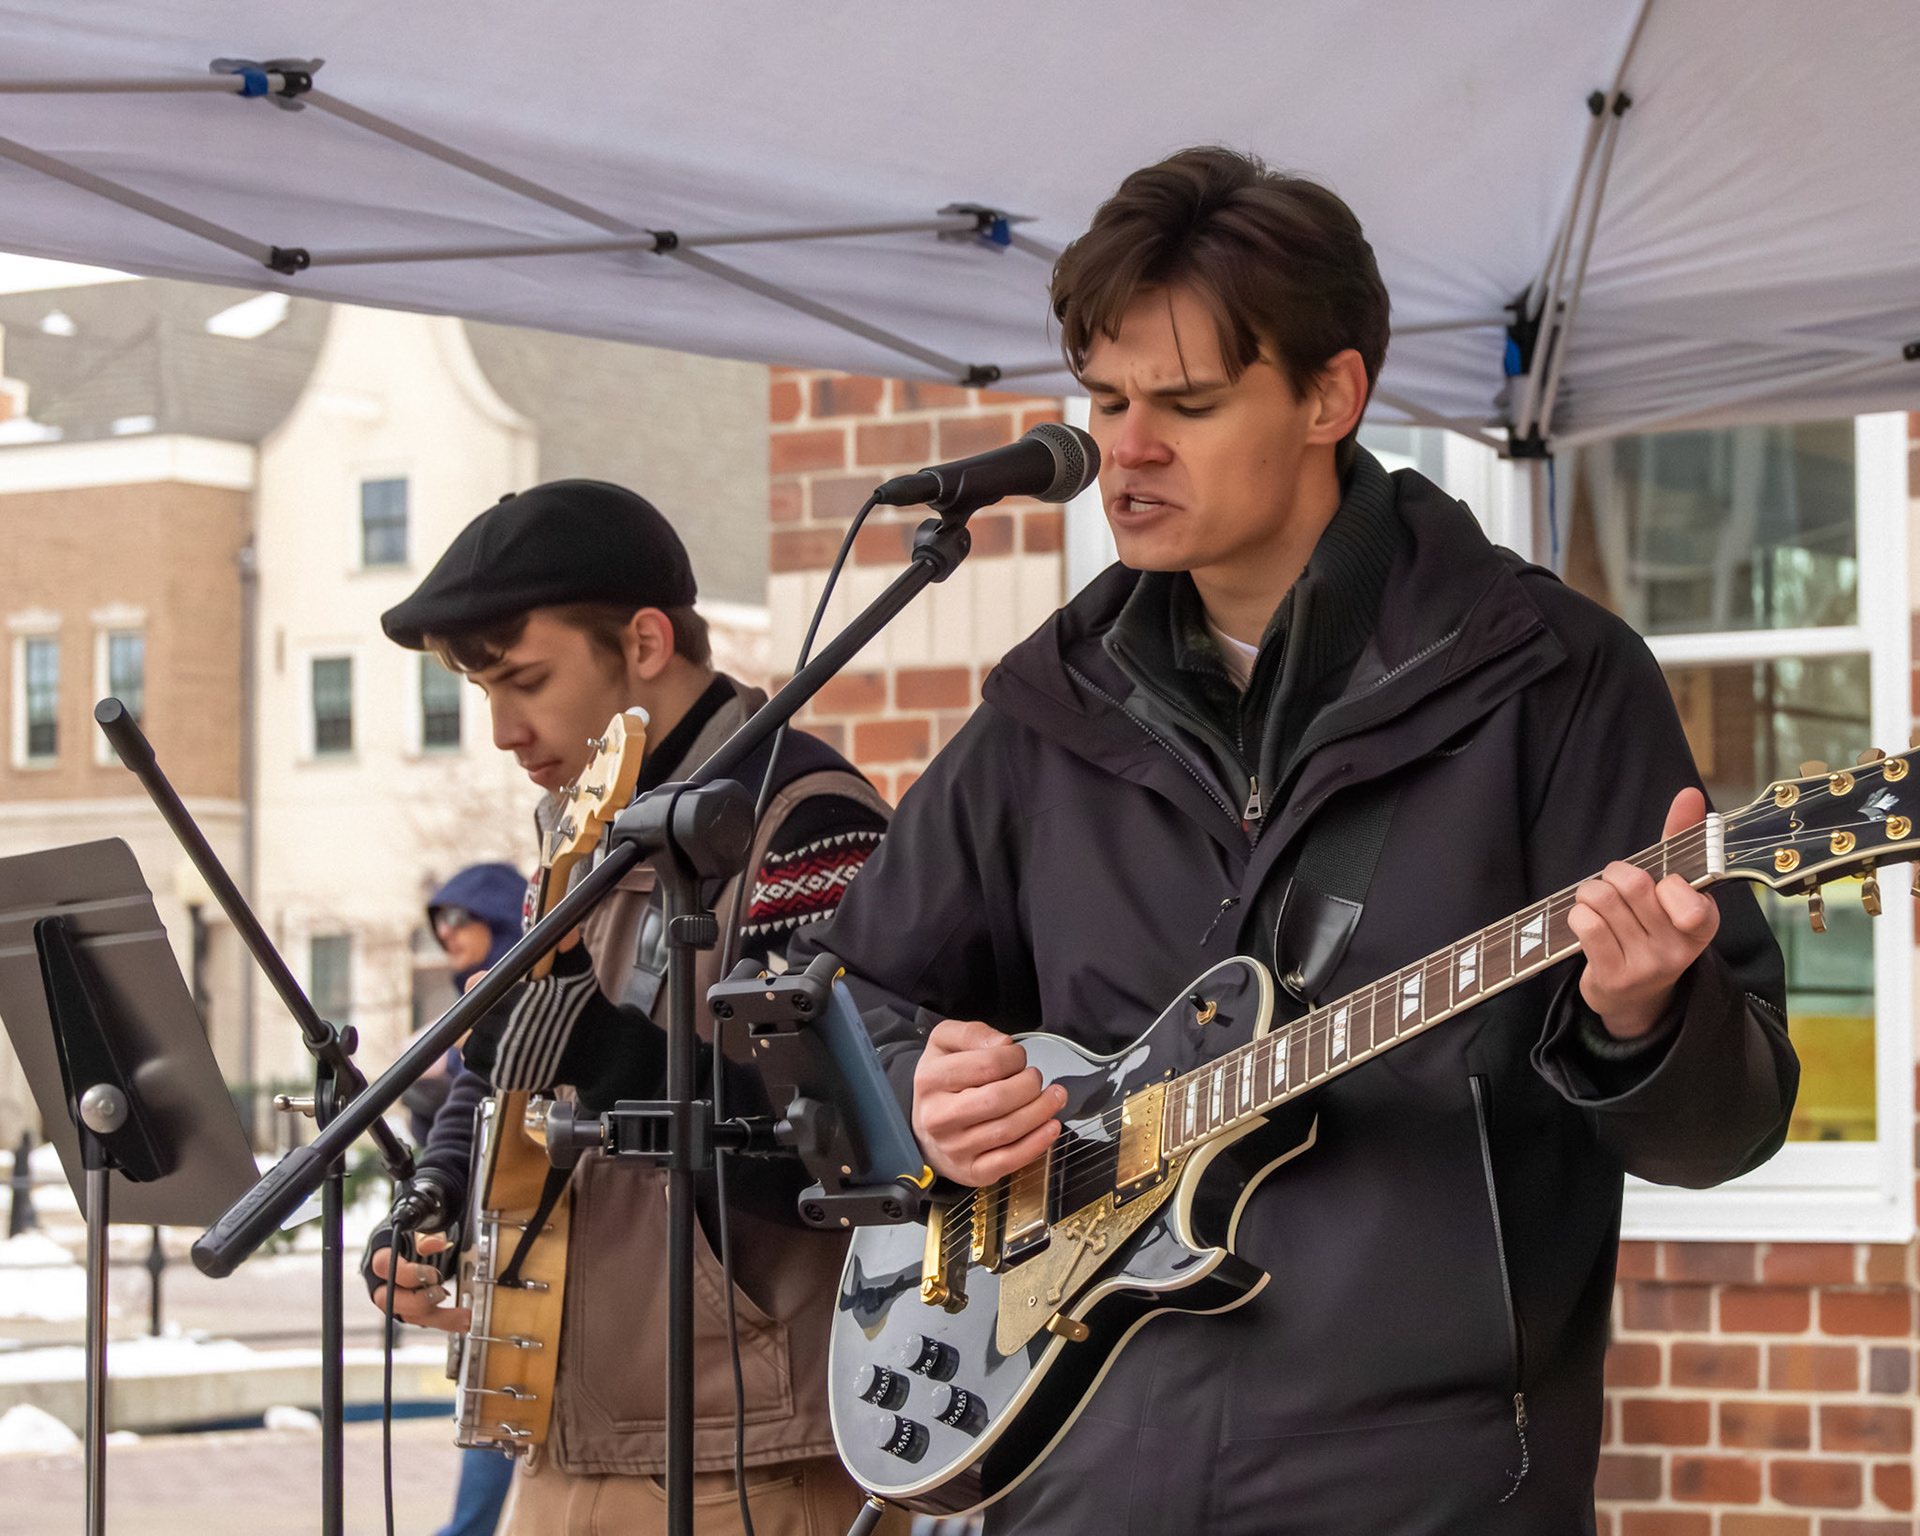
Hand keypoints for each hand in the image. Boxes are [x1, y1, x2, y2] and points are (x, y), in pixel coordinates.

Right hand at [368, 1233, 469, 1332]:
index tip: (433, 1275)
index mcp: (379, 1252)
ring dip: (437, 1318)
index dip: (408, 1274)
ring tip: (464, 1316)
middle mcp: (381, 1278)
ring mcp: (393, 1295)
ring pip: (407, 1314)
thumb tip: (433, 1244)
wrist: (414, 1236)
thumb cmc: (414, 1230)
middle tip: (442, 1294)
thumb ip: (426, 1233)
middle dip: (418, 1301)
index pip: (383, 1266)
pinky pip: (422, 1318)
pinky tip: (462, 1319)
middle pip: (388, 1299)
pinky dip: (443, 1320)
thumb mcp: (420, 1223)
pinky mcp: (407, 1307)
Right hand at [912, 1019, 1066, 1186]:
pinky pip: (1011, 1160)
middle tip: (1036, 1078)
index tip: (1018, 1057)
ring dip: (1041, 1111)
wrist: (925, 1129)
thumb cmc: (941, 1085)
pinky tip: (1050, 1126)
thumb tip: (1003, 1044)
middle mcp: (939, 1117)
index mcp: (931, 1080)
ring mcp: (955, 1148)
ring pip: (1009, 1129)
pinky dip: (1038, 1143)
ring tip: (1054, 1097)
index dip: (1014, 1057)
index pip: (987, 1065)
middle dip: (1030, 1085)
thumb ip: (972, 1033)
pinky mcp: (973, 1171)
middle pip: (999, 1099)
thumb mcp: (943, 1045)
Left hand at [1568, 788, 1720, 1038]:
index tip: (1659, 887)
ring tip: (1598, 905)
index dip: (1662, 879)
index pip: (1684, 888)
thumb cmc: (1651, 928)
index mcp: (1702, 921)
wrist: (1635, 995)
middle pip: (1632, 884)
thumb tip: (1689, 793)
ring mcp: (1648, 965)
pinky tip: (1586, 925)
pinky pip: (1584, 924)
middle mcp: (1680, 947)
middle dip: (1613, 876)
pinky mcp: (1614, 977)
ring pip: (1603, 900)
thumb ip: (1680, 839)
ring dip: (1590, 894)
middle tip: (1615, 889)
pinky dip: (1577, 915)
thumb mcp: (1670, 887)